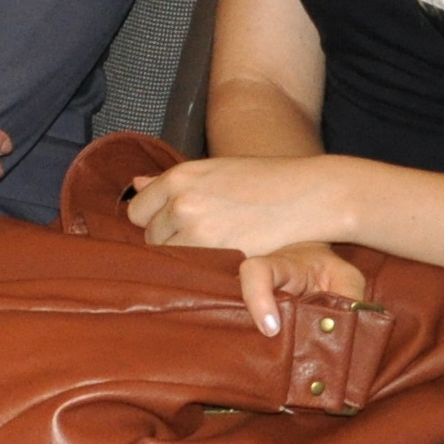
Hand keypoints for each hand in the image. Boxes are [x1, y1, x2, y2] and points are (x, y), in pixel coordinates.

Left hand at [127, 153, 374, 328]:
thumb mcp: (214, 170)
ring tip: (210, 256)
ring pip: (171, 259)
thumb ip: (173, 182)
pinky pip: (194, 272)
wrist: (308, 193)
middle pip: (151, 239)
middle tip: (198, 244)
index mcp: (178, 177)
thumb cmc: (263, 180)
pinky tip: (220, 267)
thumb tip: (135, 183)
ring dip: (185, 260)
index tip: (171, 230)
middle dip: (169, 243)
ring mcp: (200, 231)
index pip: (137, 212)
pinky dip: (203, 273)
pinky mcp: (221, 255)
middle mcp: (182, 203)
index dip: (152, 223)